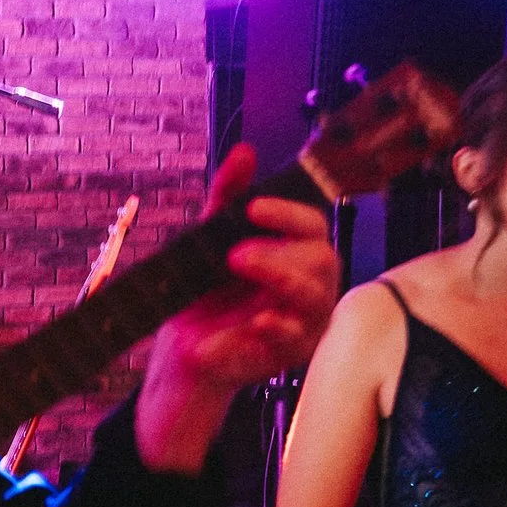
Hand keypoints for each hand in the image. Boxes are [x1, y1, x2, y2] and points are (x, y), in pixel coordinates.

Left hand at [138, 144, 340, 472]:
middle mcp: (309, 285)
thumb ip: (229, 196)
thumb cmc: (207, 293)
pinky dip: (277, 326)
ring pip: (314, 295)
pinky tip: (259, 318)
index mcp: (296, 254)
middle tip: (236, 252)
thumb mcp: (211, 237)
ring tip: (239, 266)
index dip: (288, 213)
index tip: (253, 206)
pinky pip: (296, 337)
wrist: (183, 347)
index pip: (313, 225)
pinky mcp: (291, 354)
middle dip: (279, 250)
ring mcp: (305, 320)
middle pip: (322, 258)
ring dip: (277, 277)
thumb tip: (244, 152)